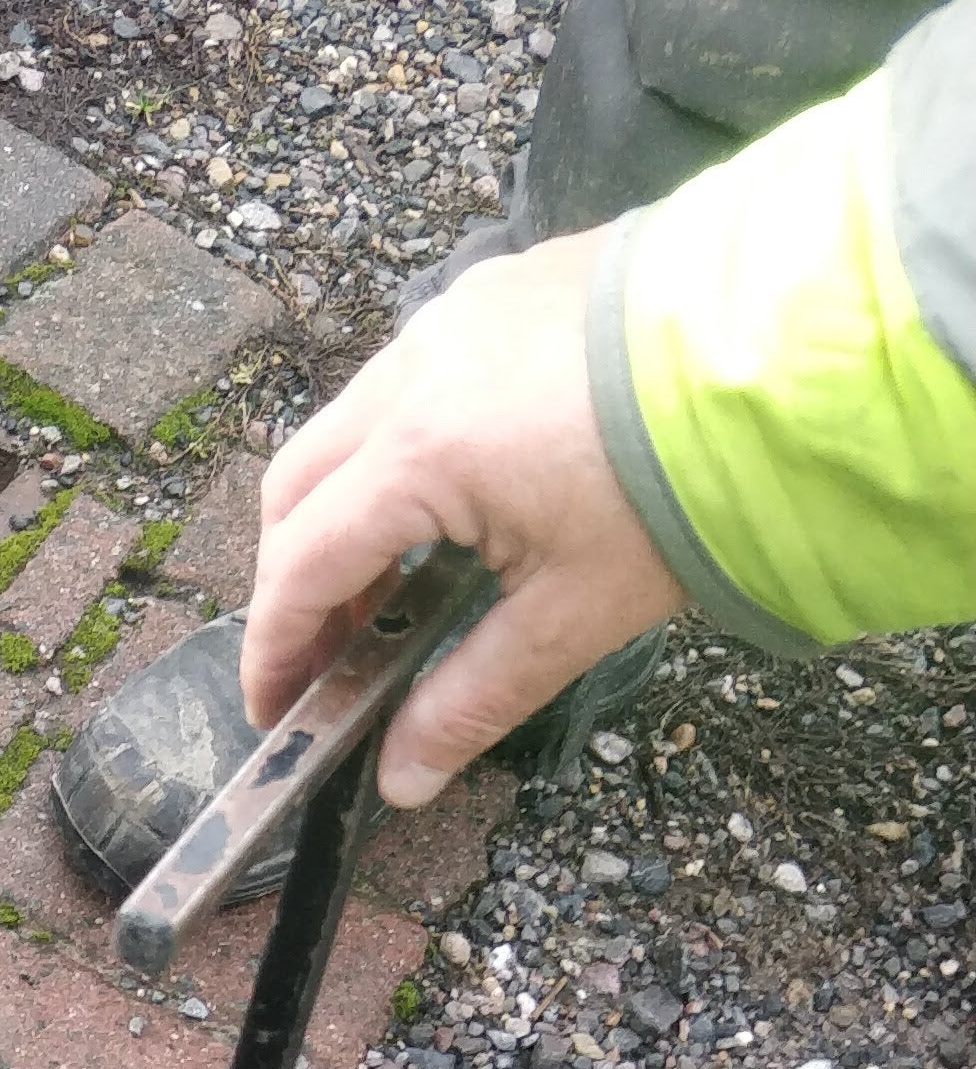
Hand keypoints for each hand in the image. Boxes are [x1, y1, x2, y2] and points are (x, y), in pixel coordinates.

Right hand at [243, 230, 682, 805]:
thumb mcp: (576, 612)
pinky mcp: (503, 288)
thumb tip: (404, 780)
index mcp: (419, 455)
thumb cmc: (685, 476)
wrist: (794, 336)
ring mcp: (456, 317)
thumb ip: (473, 698)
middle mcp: (415, 371)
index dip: (275, 649)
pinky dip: (397, 448)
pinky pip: (411, 375)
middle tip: (328, 655)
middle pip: (296, 488)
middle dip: (295, 578)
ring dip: (342, 509)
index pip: (301, 567)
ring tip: (390, 584)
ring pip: (346, 426)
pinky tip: (452, 499)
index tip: (276, 708)